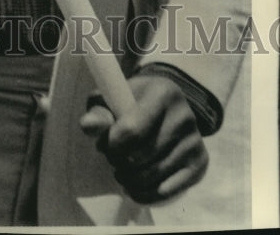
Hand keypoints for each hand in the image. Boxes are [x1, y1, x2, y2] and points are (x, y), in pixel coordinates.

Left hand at [79, 75, 208, 203]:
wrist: (164, 108)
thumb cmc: (131, 103)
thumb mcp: (112, 100)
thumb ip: (98, 113)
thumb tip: (87, 126)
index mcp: (162, 92)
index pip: (132, 130)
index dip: (112, 145)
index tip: (105, 145)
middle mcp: (185, 116)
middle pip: (141, 156)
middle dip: (118, 163)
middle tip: (113, 159)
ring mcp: (195, 141)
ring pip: (154, 176)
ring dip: (129, 180)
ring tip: (122, 171)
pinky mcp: (200, 163)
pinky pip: (168, 191)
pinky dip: (145, 194)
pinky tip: (135, 186)